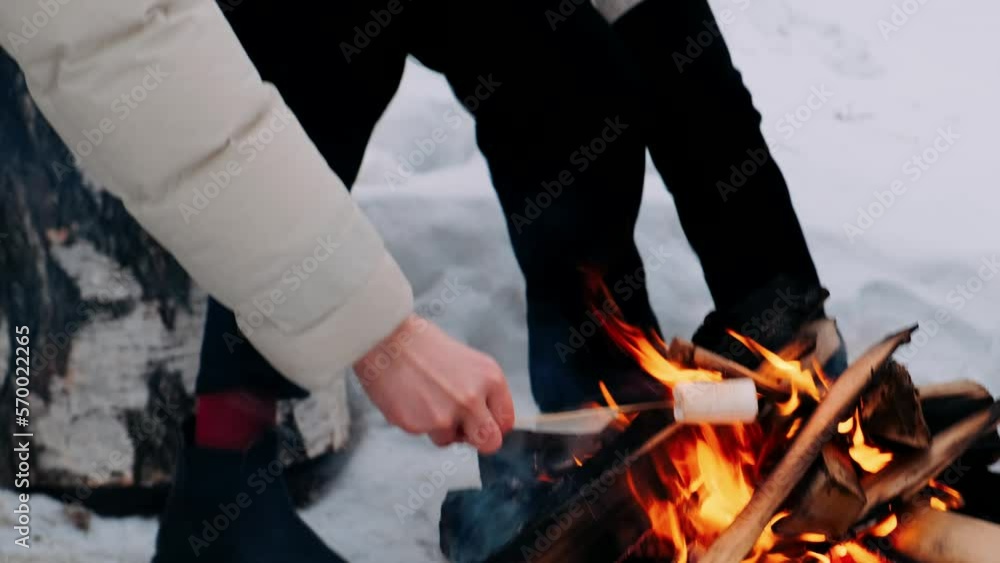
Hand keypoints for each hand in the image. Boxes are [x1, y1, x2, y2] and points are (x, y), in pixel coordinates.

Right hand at [353, 314, 514, 453]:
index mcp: (490, 378)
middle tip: (461, 427)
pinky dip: (418, 421)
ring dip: (440, 427)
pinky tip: (410, 398)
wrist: (387, 339)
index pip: (506, 421)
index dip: (492, 423)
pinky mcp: (418, 425)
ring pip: (451, 440)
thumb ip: (483, 392)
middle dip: (476, 439)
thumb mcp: (468, 362)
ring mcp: (445, 414)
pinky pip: (424, 434)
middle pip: (490, 443)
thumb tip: (489, 423)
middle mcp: (472, 399)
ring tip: (425, 398)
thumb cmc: (426, 348)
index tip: (481, 420)